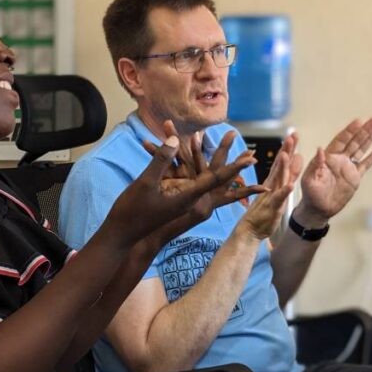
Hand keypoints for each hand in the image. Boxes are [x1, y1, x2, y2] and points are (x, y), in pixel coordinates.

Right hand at [107, 121, 259, 242]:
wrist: (121, 235)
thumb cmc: (132, 212)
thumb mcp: (146, 184)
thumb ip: (161, 160)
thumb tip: (175, 140)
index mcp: (188, 196)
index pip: (215, 179)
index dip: (233, 168)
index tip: (250, 160)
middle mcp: (188, 197)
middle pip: (211, 174)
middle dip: (225, 157)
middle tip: (243, 147)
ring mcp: (178, 197)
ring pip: (191, 170)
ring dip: (195, 152)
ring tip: (202, 136)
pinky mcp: (168, 197)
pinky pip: (176, 174)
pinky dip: (174, 159)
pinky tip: (169, 146)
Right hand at [239, 133, 302, 239]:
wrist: (250, 230)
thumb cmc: (263, 214)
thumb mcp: (278, 194)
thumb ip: (286, 179)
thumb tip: (294, 164)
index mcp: (272, 183)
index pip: (281, 163)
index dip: (287, 149)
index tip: (293, 136)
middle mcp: (271, 186)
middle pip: (280, 165)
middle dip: (286, 150)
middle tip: (292, 136)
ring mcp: (270, 196)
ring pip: (278, 179)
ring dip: (283, 167)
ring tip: (288, 154)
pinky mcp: (271, 208)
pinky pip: (278, 199)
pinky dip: (284, 192)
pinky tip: (290, 185)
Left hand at [294, 118, 371, 225]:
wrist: (318, 209)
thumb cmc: (310, 194)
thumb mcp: (309, 179)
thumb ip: (316, 165)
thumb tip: (320, 149)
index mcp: (328, 157)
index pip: (341, 141)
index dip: (349, 131)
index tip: (358, 121)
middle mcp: (339, 160)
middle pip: (354, 142)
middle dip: (364, 131)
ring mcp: (348, 168)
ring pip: (360, 150)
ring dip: (369, 139)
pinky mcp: (354, 178)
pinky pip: (364, 166)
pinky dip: (371, 159)